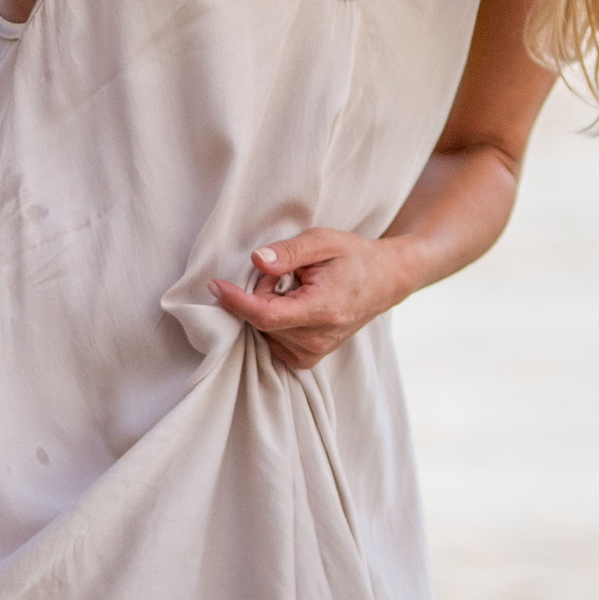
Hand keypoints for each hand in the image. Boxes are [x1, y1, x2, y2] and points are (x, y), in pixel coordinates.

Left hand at [207, 226, 405, 374]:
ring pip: (264, 331)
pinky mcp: (307, 359)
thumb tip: (257, 261)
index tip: (215, 285)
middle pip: (262, 320)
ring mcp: (313, 353)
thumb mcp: (323, 240)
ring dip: (269, 307)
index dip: (236, 302)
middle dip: (262, 292)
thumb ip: (289, 251)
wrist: (383, 281)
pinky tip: (294, 306)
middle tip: (288, 273)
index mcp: (323, 309)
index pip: (267, 316)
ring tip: (297, 289)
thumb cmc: (353, 257)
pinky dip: (274, 321)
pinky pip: (271, 341)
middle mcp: (318, 339)